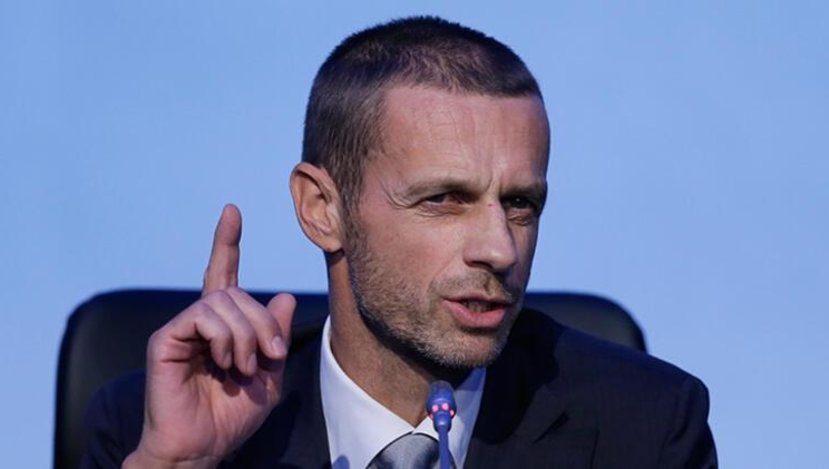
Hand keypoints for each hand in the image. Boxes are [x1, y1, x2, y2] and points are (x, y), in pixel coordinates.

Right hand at [124, 204, 294, 468]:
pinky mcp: (165, 340)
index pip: (224, 273)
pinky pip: (203, 315)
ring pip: (224, 302)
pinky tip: (223, 362)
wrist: (202, 446)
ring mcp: (181, 328)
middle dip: (263, 323)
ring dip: (246, 336)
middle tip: (270, 356)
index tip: (232, 211)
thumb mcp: (269, 374)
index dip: (227, 242)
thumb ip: (275, 335)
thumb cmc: (231, 415)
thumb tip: (282, 297)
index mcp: (222, 325)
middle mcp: (199, 320)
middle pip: (238, 293)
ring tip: (244, 367)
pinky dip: (224, 338)